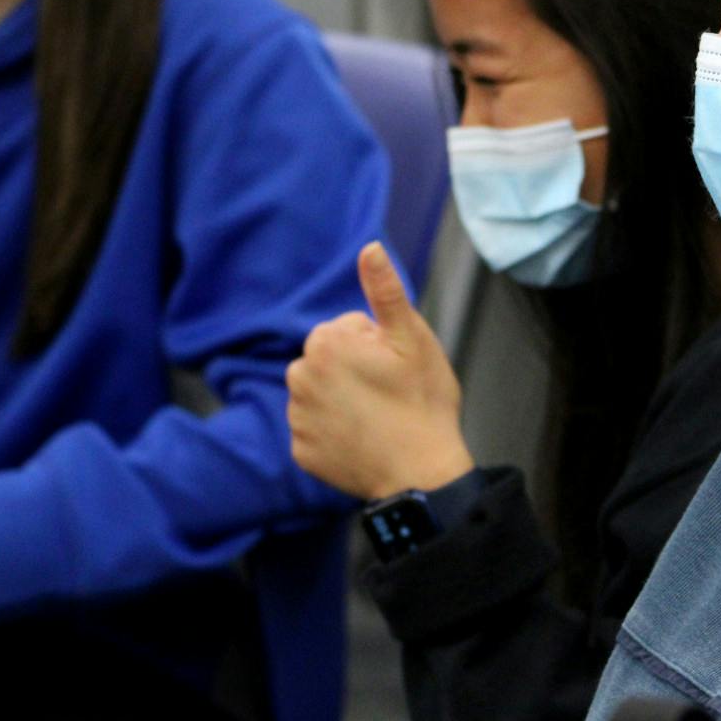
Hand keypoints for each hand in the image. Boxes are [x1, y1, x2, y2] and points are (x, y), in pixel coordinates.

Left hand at [287, 241, 473, 499]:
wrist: (423, 475)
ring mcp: (297, 418)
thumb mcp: (412, 338)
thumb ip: (385, 290)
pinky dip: (335, 432)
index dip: (377, 346)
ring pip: (321, 393)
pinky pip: (316, 429)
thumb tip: (369, 246)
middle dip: (354, 369)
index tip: (394, 369)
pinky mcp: (301, 451)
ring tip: (378, 418)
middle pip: (329, 359)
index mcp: (324, 344)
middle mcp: (299, 378)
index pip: (348, 329)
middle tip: (388, 393)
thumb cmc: (423, 402)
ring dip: (342, 399)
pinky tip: (363, 439)